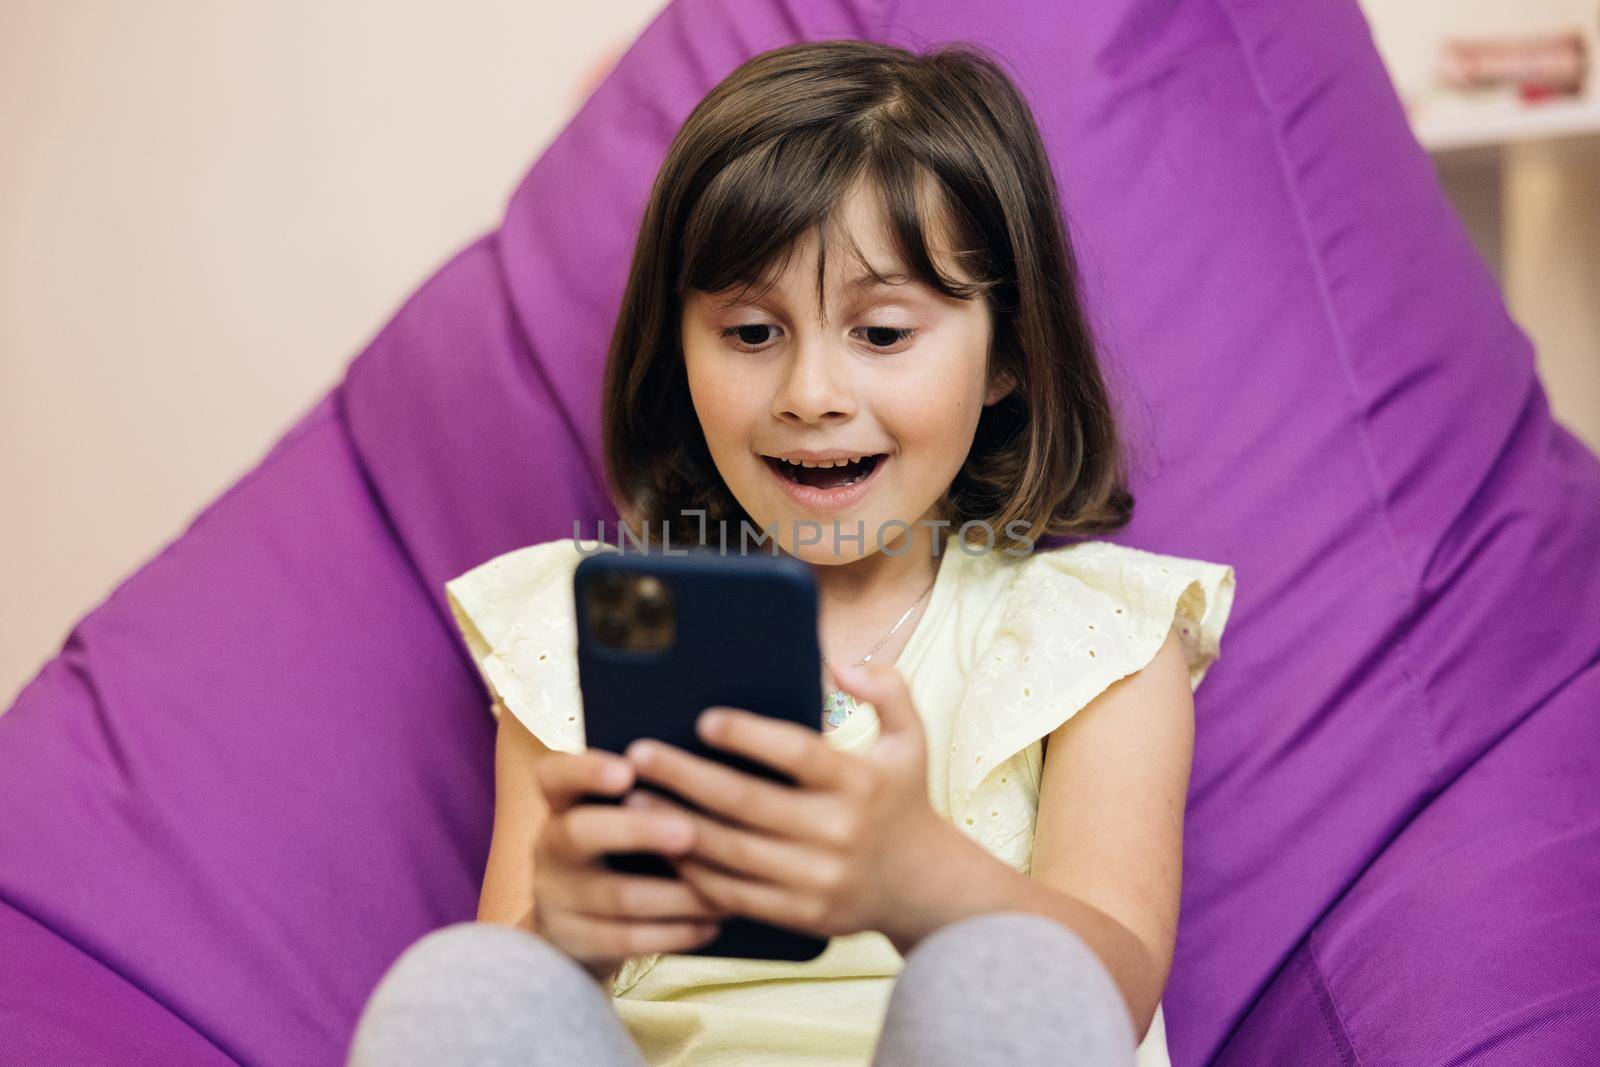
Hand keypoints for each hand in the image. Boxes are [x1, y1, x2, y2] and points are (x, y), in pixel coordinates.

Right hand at [529, 748, 731, 982]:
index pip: (555, 774)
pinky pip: (627, 939)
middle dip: (637, 832)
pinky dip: (676, 933)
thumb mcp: (615, 814)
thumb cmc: (619, 846)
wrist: (577, 921)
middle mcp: (550, 845)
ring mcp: (554, 896)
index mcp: (562, 802)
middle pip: (581, 833)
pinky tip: (712, 924)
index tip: (628, 770)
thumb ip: (648, 794)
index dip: (586, 770)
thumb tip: (711, 776)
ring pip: (617, 895)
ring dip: (677, 895)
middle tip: (689, 831)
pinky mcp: (573, 941)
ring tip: (725, 890)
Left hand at [622, 662, 955, 950]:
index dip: (748, 735)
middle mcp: (839, 832)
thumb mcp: (912, 738)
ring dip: (675, 823)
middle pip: (747, 802)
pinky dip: (694, 871)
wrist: (925, 887)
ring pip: (731, 852)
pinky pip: (735, 894)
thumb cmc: (902, 799)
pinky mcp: (802, 915)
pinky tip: (663, 844)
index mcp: (861, 782)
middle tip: (639, 753)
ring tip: (633, 797)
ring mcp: (819, 879)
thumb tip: (838, 663)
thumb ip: (887, 689)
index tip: (703, 719)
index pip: (796, 753)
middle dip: (685, 776)